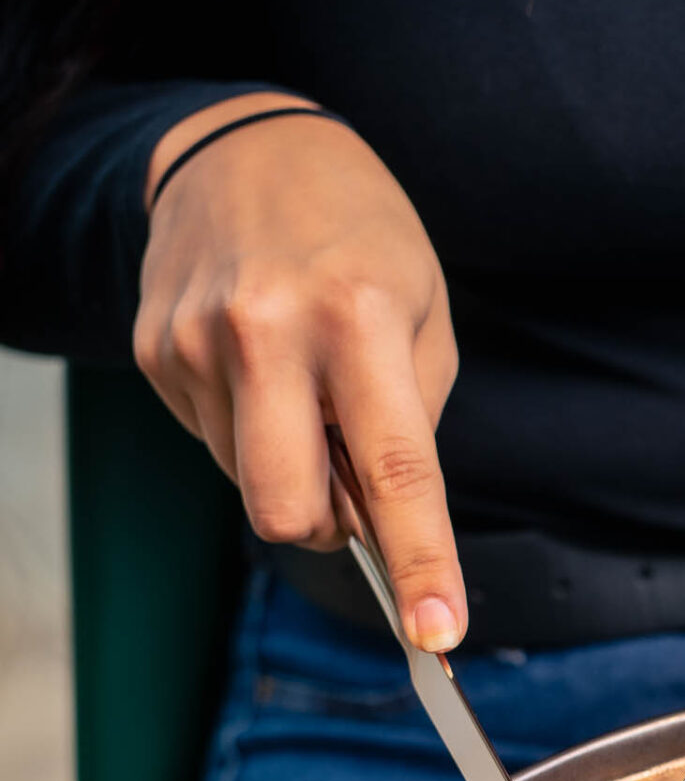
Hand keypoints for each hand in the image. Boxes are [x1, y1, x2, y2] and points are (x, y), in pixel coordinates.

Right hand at [134, 94, 465, 650]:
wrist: (248, 149)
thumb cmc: (362, 243)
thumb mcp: (424, 317)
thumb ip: (413, 428)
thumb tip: (386, 532)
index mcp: (358, 320)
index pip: (395, 472)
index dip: (420, 561)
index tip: (436, 632)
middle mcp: (267, 331)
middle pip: (288, 513)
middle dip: (327, 529)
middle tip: (352, 483)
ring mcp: (195, 342)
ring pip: (249, 488)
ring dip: (289, 467)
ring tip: (304, 387)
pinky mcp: (152, 352)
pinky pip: (212, 446)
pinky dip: (249, 432)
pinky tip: (261, 369)